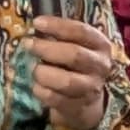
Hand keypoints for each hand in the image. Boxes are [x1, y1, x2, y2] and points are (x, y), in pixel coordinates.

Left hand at [26, 13, 123, 129]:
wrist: (86, 100)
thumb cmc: (76, 65)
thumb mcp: (78, 46)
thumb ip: (62, 36)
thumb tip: (37, 26)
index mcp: (101, 45)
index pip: (81, 31)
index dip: (58, 26)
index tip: (37, 22)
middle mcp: (100, 66)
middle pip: (74, 55)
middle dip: (47, 48)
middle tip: (28, 44)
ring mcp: (90, 88)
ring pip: (66, 80)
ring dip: (43, 72)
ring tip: (34, 68)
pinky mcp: (77, 106)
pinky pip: (54, 98)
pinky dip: (40, 90)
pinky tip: (36, 85)